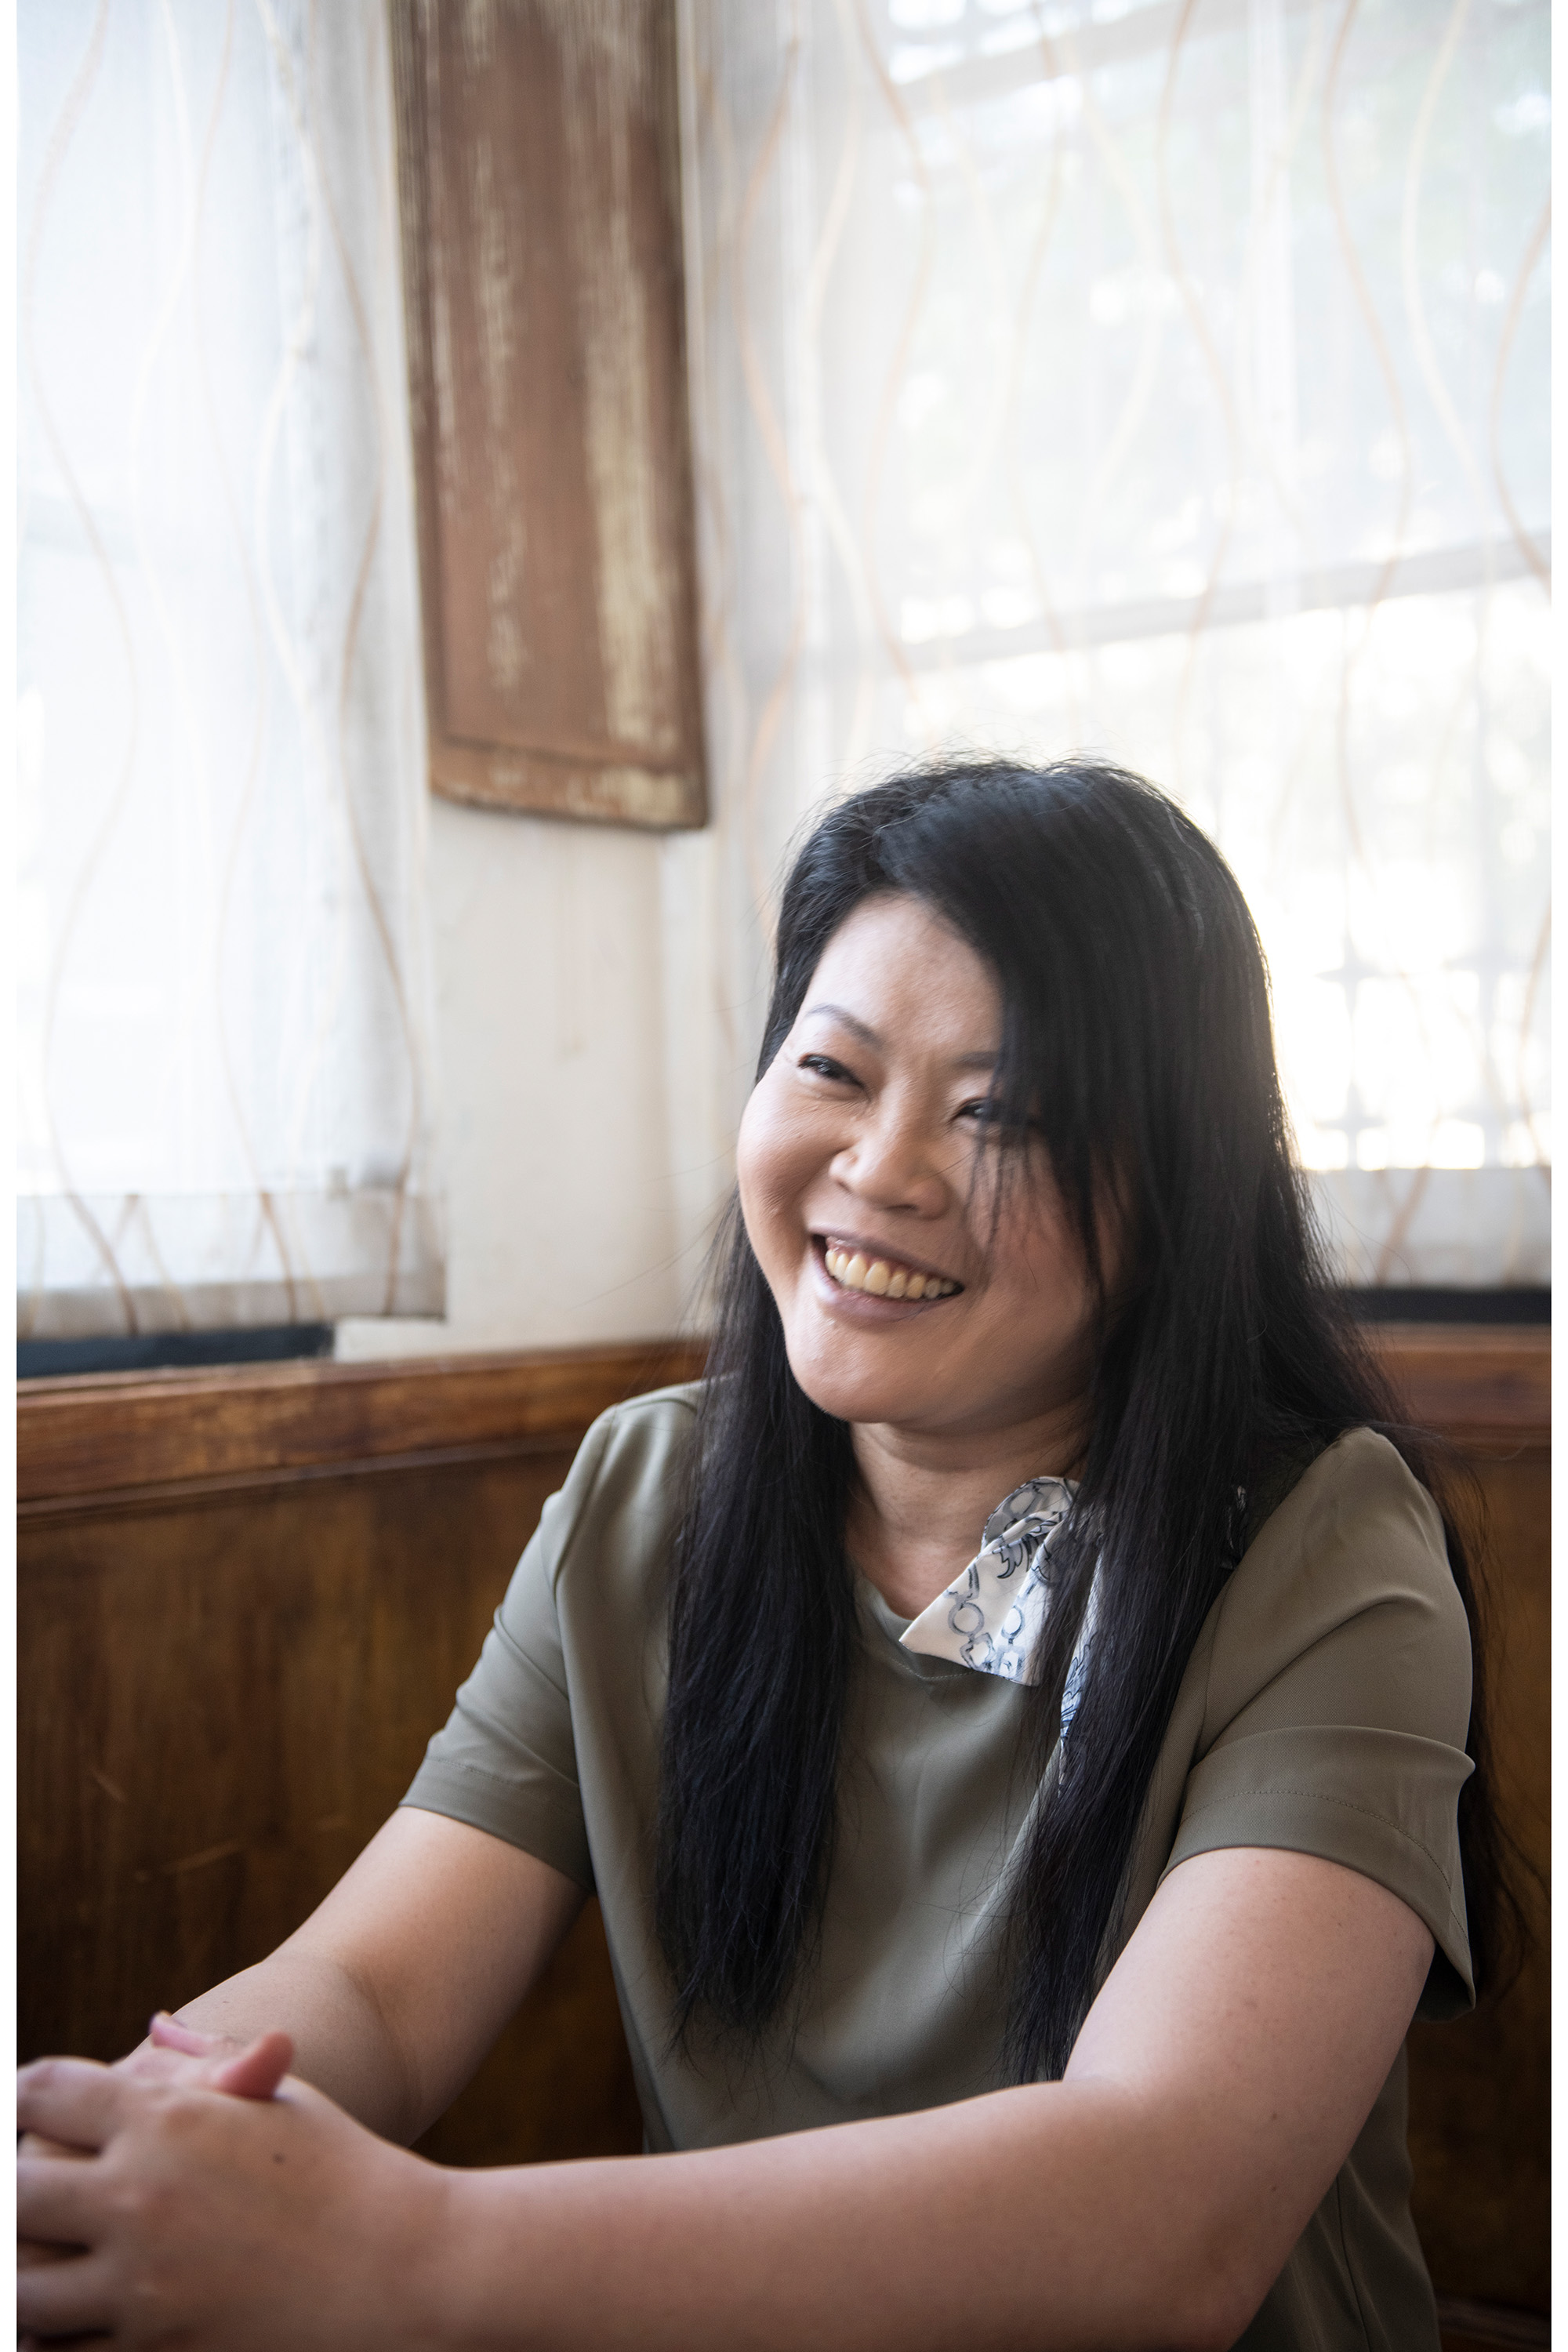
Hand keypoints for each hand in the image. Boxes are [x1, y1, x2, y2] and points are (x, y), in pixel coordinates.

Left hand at [17, 2034, 445, 2349]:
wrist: (401, 2266)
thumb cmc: (342, 2168)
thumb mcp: (275, 2101)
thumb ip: (201, 2070)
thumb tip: (151, 2033)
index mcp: (168, 2118)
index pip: (42, 2094)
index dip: (24, 2095)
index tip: (27, 2105)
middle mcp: (141, 2195)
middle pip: (14, 2190)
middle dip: (16, 2189)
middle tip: (31, 2193)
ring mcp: (142, 2283)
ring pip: (21, 2291)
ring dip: (24, 2273)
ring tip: (43, 2259)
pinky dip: (58, 2337)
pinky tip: (76, 2317)